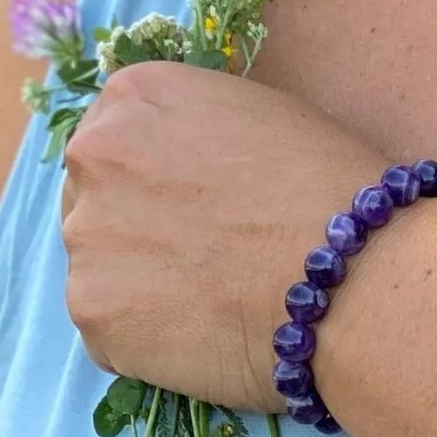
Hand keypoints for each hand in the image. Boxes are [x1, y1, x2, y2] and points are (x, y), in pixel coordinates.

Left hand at [61, 61, 386, 410]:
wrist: (350, 274)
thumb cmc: (330, 187)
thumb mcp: (261, 115)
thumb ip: (195, 131)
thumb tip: (178, 166)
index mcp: (135, 96)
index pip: (114, 136)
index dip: (154, 177)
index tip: (190, 206)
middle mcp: (93, 156)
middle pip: (95, 200)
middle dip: (136, 228)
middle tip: (201, 259)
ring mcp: (86, 237)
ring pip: (100, 267)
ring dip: (141, 286)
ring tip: (213, 302)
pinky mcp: (93, 313)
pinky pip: (111, 329)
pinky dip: (148, 340)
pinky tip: (205, 335)